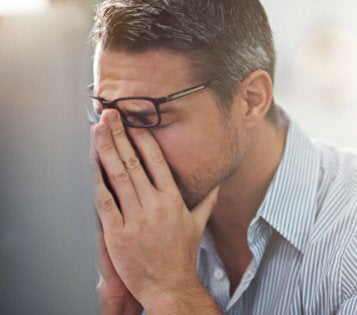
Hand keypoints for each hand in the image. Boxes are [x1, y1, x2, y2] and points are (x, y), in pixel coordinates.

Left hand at [91, 109, 218, 311]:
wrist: (169, 285)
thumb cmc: (182, 255)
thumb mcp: (198, 225)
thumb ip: (207, 201)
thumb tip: (217, 184)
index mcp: (173, 200)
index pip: (157, 161)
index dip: (143, 138)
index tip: (133, 121)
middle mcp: (155, 205)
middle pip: (134, 162)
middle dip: (120, 135)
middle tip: (110, 114)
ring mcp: (136, 219)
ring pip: (118, 176)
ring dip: (106, 150)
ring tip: (97, 129)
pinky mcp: (118, 233)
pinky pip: (104, 201)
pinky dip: (96, 180)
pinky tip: (90, 163)